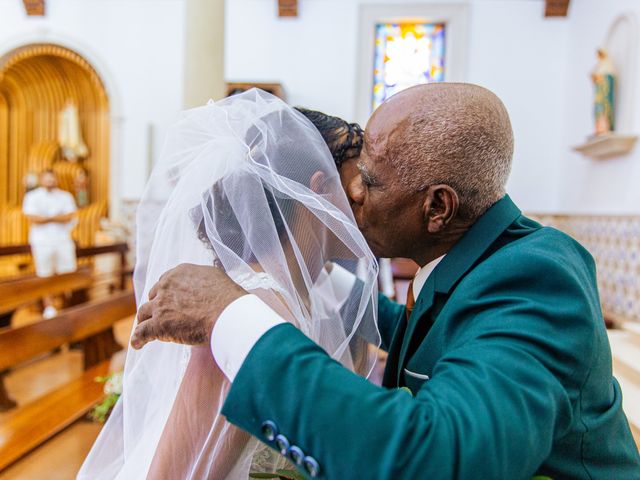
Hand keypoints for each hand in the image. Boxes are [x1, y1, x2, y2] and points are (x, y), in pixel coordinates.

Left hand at [130, 263, 245, 349]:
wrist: (228, 313)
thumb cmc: (228, 298)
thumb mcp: (215, 277)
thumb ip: (202, 279)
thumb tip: (203, 284)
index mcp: (180, 273)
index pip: (166, 281)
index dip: (167, 293)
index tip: (169, 301)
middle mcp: (167, 286)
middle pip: (154, 296)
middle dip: (157, 306)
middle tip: (161, 316)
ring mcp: (161, 305)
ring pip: (144, 312)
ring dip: (145, 320)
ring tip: (145, 330)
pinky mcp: (159, 325)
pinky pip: (142, 332)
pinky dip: (138, 339)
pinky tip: (137, 344)